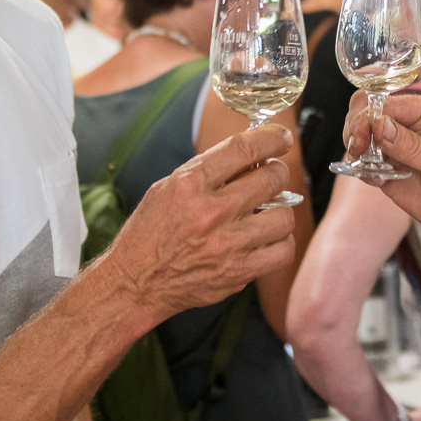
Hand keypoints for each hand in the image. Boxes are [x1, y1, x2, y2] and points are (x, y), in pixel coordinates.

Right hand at [102, 124, 296, 323]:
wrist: (136, 282)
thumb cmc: (150, 233)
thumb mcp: (168, 187)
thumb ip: (207, 171)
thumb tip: (250, 157)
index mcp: (191, 184)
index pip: (244, 148)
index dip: (271, 138)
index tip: (281, 139)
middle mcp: (212, 211)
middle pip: (272, 178)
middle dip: (276, 173)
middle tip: (271, 177)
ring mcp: (228, 244)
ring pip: (284, 216)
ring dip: (279, 210)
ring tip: (266, 212)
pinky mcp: (239, 272)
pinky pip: (283, 251)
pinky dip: (280, 242)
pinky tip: (267, 239)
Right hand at [342, 92, 420, 247]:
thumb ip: (411, 145)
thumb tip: (378, 124)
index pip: (387, 103)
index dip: (368, 116)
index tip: (362, 137)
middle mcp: (412, 126)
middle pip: (369, 113)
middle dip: (356, 127)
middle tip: (356, 150)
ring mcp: (401, 150)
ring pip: (364, 137)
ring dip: (356, 148)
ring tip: (364, 164)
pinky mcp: (394, 173)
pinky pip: (367, 164)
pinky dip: (362, 169)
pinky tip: (374, 179)